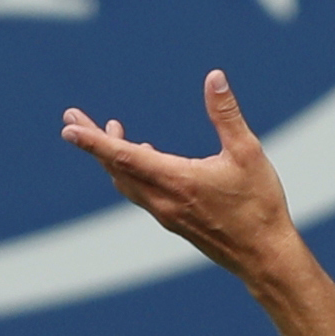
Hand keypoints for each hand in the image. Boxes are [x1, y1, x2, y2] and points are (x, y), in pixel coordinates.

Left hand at [61, 69, 300, 283]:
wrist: (266, 258)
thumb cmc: (260, 205)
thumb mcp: (247, 153)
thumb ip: (226, 114)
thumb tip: (214, 77)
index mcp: (176, 181)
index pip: (124, 157)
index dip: (94, 141)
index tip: (68, 129)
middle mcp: (163, 200)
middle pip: (115, 167)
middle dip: (92, 142)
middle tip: (71, 119)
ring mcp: (166, 214)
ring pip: (126, 182)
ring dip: (110, 156)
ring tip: (107, 130)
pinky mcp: (174, 221)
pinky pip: (140, 193)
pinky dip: (129, 171)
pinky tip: (142, 155)